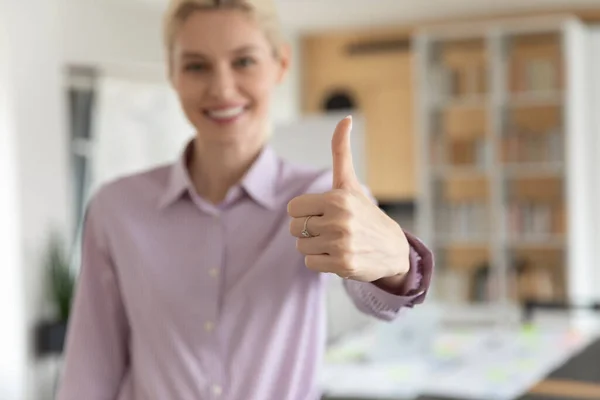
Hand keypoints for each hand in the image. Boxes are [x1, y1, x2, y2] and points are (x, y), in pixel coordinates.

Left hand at [287, 116, 409, 281]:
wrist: (393, 249)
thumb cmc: (365, 213)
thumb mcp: (350, 183)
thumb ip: (341, 151)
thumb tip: (345, 118)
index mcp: (337, 198)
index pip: (293, 208)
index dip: (304, 212)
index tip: (322, 213)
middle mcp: (339, 220)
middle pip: (295, 229)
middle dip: (308, 231)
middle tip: (329, 230)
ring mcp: (342, 243)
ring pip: (301, 247)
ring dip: (314, 247)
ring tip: (335, 242)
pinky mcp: (343, 264)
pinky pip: (311, 263)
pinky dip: (321, 262)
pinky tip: (338, 255)